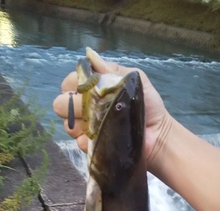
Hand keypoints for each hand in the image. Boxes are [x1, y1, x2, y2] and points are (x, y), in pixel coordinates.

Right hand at [53, 47, 171, 171]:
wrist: (158, 133)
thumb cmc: (148, 104)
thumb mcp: (133, 79)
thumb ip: (111, 70)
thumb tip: (89, 55)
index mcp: (92, 88)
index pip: (68, 83)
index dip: (73, 86)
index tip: (87, 90)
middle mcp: (85, 107)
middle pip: (61, 104)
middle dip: (73, 106)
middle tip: (92, 109)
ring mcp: (86, 127)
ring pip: (68, 124)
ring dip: (81, 124)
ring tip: (99, 125)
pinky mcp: (90, 145)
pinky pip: (78, 141)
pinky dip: (88, 140)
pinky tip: (102, 138)